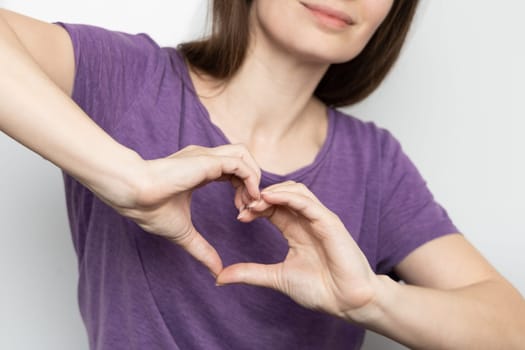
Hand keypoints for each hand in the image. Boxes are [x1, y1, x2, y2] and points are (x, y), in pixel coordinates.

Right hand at [108, 144, 260, 275]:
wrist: (135, 195)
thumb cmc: (151, 209)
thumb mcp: (184, 233)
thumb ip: (202, 249)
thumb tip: (216, 272)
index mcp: (201, 171)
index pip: (233, 173)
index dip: (243, 191)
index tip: (240, 214)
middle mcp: (206, 160)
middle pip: (243, 161)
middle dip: (252, 184)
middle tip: (248, 210)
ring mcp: (207, 157)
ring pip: (245, 156)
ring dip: (254, 179)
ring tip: (249, 204)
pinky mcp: (208, 160)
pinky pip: (240, 163)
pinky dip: (251, 179)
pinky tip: (248, 199)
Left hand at [217, 181, 379, 319]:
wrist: (347, 302)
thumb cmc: (319, 290)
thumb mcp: (277, 278)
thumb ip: (250, 273)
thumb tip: (220, 277)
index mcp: (296, 229)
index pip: (273, 207)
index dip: (255, 206)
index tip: (239, 216)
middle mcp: (308, 220)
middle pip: (282, 194)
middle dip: (260, 196)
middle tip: (243, 206)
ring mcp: (319, 219)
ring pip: (295, 190)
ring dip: (273, 192)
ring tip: (254, 202)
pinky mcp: (329, 222)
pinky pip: (307, 202)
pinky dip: (287, 196)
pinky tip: (269, 198)